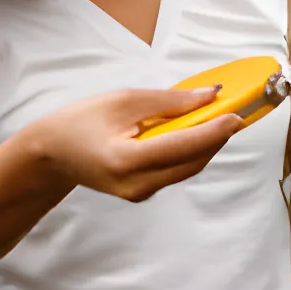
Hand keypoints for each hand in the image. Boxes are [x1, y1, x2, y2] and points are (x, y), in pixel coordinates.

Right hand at [26, 86, 244, 202]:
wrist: (52, 154)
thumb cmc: (80, 122)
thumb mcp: (123, 101)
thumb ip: (170, 101)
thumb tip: (211, 96)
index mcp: (126, 160)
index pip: (182, 146)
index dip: (214, 130)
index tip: (238, 114)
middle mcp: (136, 184)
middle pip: (193, 161)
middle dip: (218, 137)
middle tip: (237, 112)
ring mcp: (139, 193)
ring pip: (188, 168)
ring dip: (207, 144)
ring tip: (221, 118)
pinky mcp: (142, 193)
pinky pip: (176, 171)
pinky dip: (190, 151)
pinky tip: (196, 132)